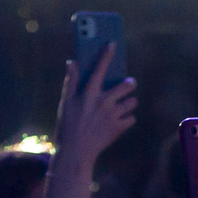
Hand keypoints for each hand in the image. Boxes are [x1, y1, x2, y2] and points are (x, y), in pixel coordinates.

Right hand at [53, 51, 138, 167]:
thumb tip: (71, 62)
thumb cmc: (68, 127)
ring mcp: (113, 115)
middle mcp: (103, 102)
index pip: (99, 69)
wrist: (76, 153)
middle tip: (128, 85)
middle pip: (126, 85)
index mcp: (89, 94)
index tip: (112, 44)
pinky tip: (119, 121)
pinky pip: (131, 118)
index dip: (106, 55)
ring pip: (132, 102)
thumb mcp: (65, 103)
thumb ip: (70, 82)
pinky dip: (127, 119)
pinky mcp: (118, 128)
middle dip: (129, 84)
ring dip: (129, 102)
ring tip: (123, 105)